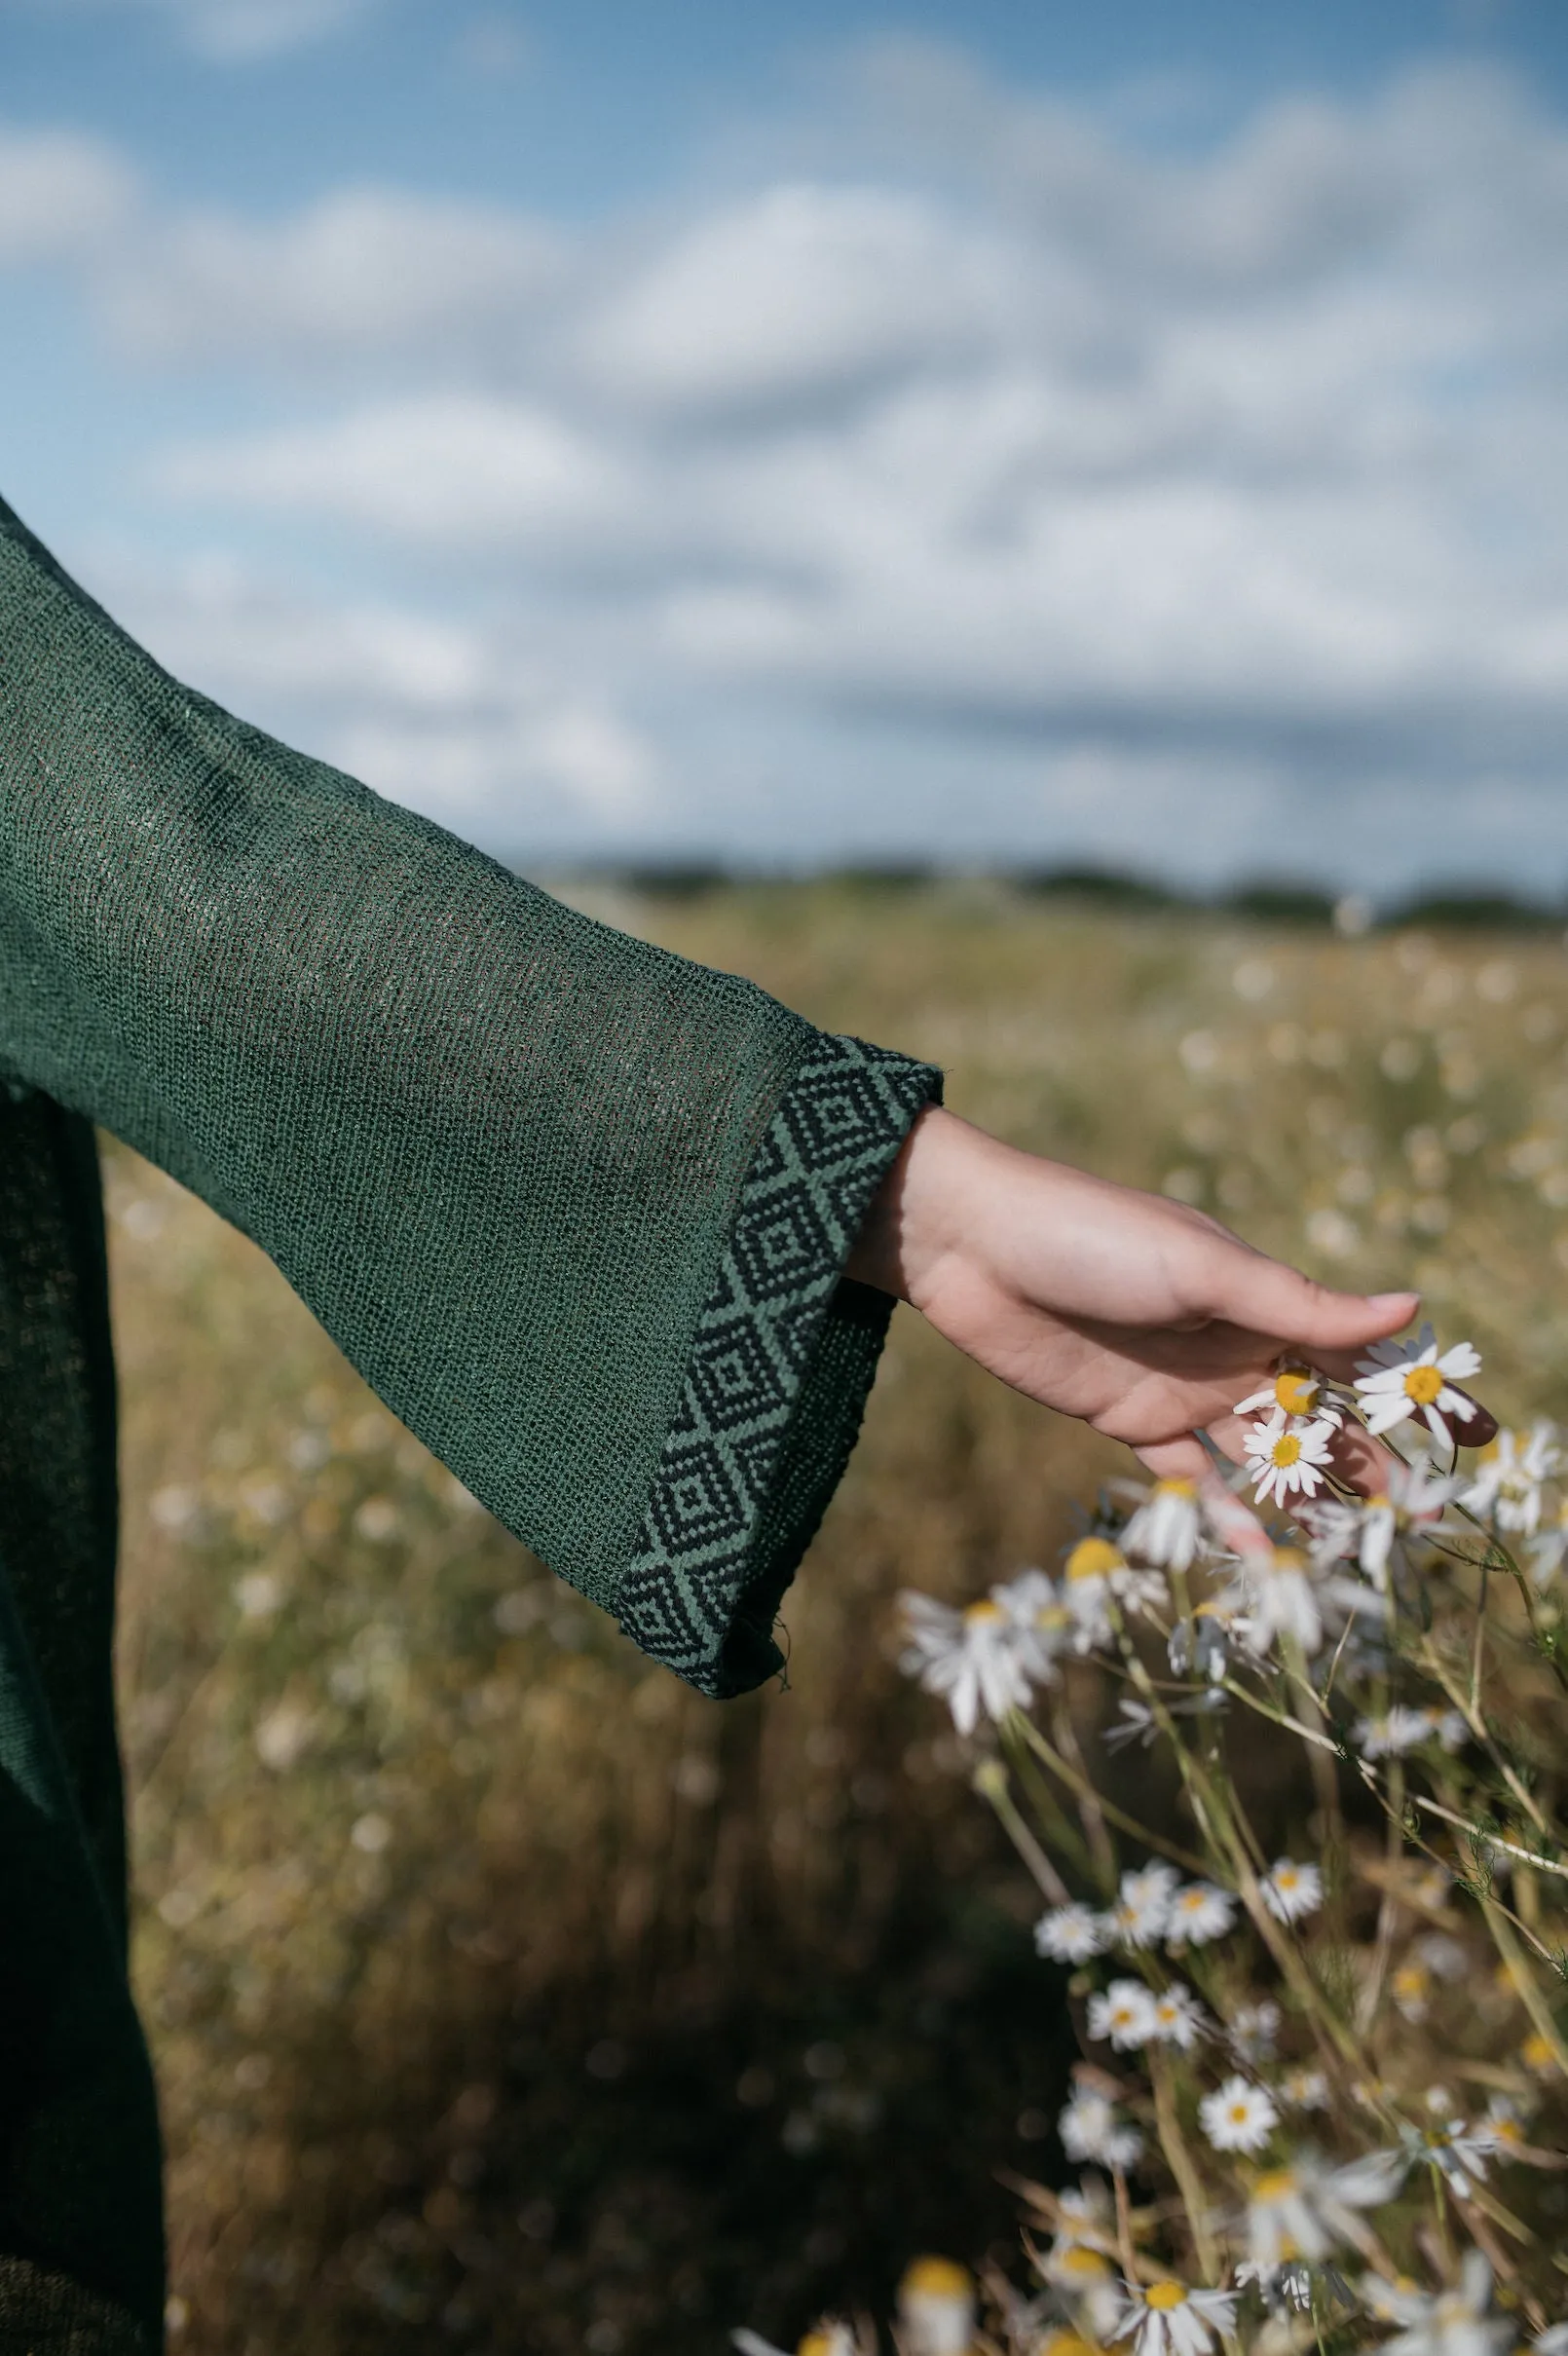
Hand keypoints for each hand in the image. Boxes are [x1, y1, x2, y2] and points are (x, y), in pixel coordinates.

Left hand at [846, 1107, 1492, 1487]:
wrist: (972, 1246)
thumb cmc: (1092, 1234)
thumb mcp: (1203, 1268)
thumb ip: (1298, 1305)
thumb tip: (1410, 1312)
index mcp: (1262, 1297)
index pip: (1351, 1354)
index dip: (1407, 1394)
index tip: (1467, 1437)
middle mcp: (1233, 1343)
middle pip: (1313, 1415)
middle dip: (1364, 1463)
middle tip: (1415, 1520)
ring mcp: (1183, 1385)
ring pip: (1259, 1454)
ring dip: (1300, 1498)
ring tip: (1347, 1550)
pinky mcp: (1127, 1419)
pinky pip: (1190, 1476)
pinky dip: (1223, 1512)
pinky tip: (1258, 1553)